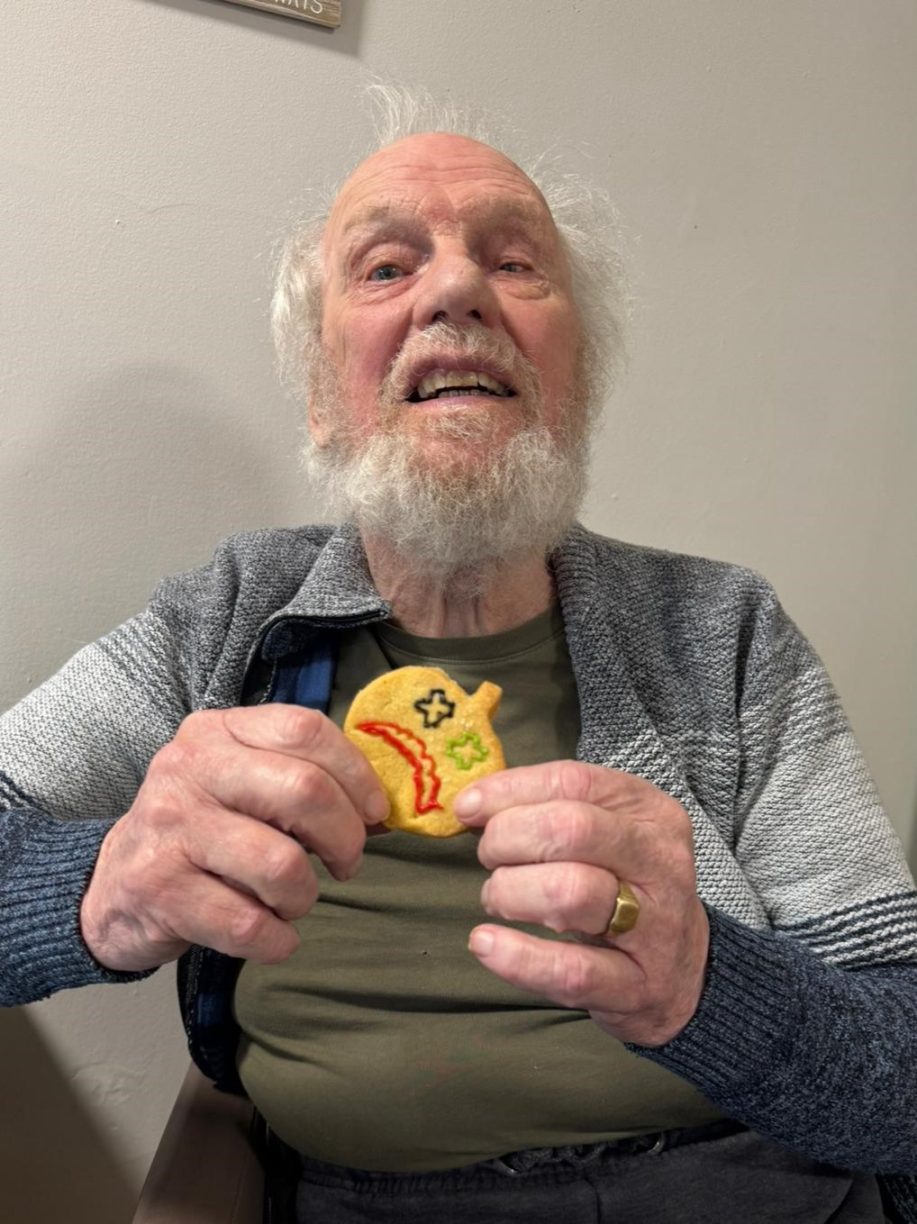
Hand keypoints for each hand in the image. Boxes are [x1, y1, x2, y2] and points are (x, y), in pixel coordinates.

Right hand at [80, 705, 388, 971]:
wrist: (113, 887)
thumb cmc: (202, 831)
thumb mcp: (242, 784)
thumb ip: (303, 779)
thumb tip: (382, 812)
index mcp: (219, 731)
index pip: (305, 730)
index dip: (356, 775)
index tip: (374, 814)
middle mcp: (190, 769)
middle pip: (304, 791)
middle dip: (345, 838)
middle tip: (345, 863)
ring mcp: (171, 828)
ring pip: (281, 864)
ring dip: (304, 896)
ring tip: (293, 900)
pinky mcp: (159, 889)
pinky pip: (247, 923)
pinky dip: (276, 940)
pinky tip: (272, 936)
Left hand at [454, 761, 708, 1046]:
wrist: (683, 973)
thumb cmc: (625, 888)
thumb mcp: (604, 836)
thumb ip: (546, 810)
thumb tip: (472, 803)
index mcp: (651, 812)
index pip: (575, 782)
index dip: (512, 790)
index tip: (468, 806)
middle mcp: (660, 861)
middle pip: (571, 830)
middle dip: (509, 839)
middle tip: (490, 859)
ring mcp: (654, 927)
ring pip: (570, 891)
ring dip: (511, 892)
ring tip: (497, 899)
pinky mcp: (636, 987)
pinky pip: (570, 969)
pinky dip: (517, 956)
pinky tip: (486, 943)